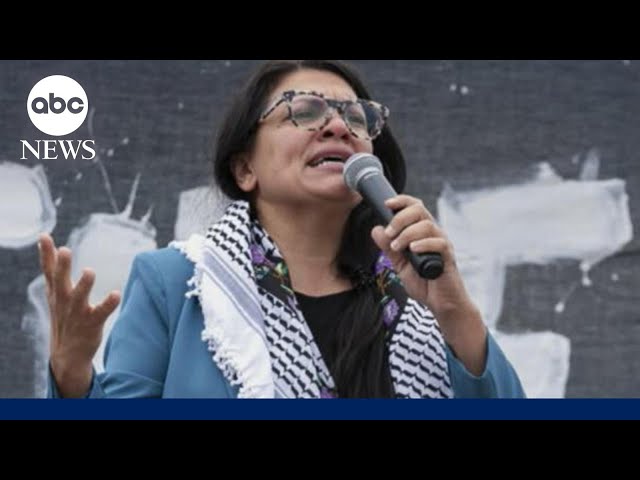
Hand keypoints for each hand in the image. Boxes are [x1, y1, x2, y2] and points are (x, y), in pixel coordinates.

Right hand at [39, 233, 120, 396]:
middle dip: (61, 266)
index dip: (46, 253)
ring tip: (89, 271)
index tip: (44, 236)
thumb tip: (48, 244)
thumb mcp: (55, 293)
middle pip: (60, 281)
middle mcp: (64, 301)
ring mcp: (78, 313)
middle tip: (64, 250)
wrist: (68, 354)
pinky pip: (101, 313)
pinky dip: (108, 304)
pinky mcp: (92, 323)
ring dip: (84, 285)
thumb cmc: (64, 316)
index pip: (48, 270)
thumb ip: (53, 270)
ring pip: (79, 297)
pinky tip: (116, 294)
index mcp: (56, 292)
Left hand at [370, 195, 486, 373]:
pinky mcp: (447, 257)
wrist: (440, 303)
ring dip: (407, 233)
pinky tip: (412, 250)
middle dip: (400, 218)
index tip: (386, 204)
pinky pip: (438, 243)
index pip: (414, 207)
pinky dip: (423, 244)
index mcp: (421, 232)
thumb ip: (388, 248)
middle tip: (390, 233)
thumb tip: (376, 229)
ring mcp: (442, 244)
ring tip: (397, 248)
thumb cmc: (424, 282)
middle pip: (419, 210)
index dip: (401, 201)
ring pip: (427, 225)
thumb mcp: (399, 264)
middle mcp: (433, 234)